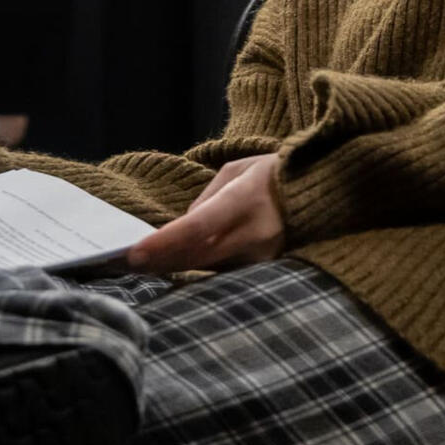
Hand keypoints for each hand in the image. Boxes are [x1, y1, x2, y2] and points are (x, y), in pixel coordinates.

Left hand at [127, 154, 283, 272]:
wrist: (322, 193)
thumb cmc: (274, 175)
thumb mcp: (237, 171)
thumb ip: (205, 198)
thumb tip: (180, 227)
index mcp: (246, 200)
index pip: (199, 228)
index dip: (165, 243)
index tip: (133, 253)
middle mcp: (255, 234)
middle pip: (196, 257)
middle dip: (158, 262)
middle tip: (122, 264)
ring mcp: (263, 258)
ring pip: (207, 269)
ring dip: (173, 267)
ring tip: (141, 265)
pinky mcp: (265, 271)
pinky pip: (223, 273)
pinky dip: (197, 269)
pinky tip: (174, 266)